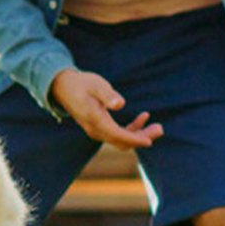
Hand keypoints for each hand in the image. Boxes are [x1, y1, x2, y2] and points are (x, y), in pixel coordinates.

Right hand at [49, 67, 163, 148]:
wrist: (64, 88)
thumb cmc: (82, 84)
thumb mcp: (96, 85)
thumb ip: (108, 95)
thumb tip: (120, 104)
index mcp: (96, 121)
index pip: (118, 135)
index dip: (135, 139)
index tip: (150, 140)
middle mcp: (96, 130)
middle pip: (122, 142)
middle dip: (142, 138)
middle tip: (160, 129)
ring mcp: (97, 131)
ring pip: (121, 140)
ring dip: (139, 135)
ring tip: (158, 127)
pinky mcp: (100, 127)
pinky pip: (118, 134)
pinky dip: (132, 129)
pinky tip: (143, 117)